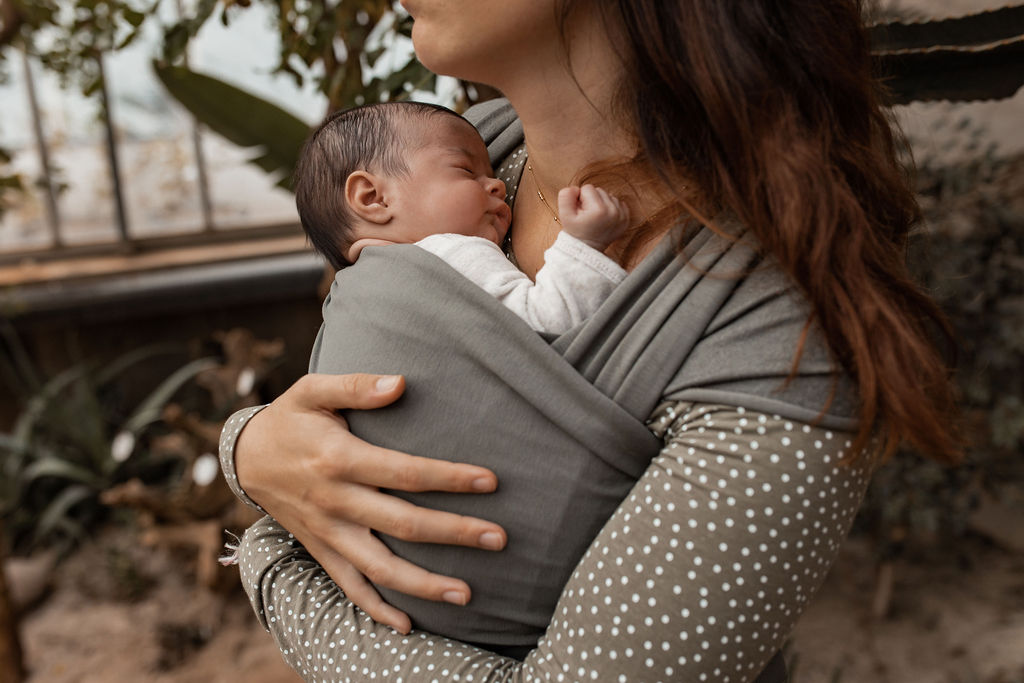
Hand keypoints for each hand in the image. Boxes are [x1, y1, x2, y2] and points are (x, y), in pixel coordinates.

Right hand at [234, 373, 507, 632]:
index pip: (405, 473)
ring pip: (380, 566)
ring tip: (466, 595)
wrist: (243, 458)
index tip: (490, 481)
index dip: (449, 478)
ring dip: (423, 584)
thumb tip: (400, 382)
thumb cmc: (290, 419)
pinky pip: (349, 586)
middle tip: (498, 538)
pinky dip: (376, 608)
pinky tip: (408, 624)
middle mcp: (335, 501)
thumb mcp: (312, 390)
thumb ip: (355, 386)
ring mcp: (327, 532)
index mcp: (339, 459)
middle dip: (453, 533)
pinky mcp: (320, 549)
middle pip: (403, 524)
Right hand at [557, 184, 630, 251]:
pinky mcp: (626, 218)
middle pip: (599, 190)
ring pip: (608, 195)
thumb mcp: (564, 215)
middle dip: (591, 200)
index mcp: (598, 210)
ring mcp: (622, 215)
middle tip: (587, 215)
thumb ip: (565, 196)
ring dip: (600, 203)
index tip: (580, 212)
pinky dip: (609, 207)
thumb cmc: (575, 232)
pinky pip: (617, 202)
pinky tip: (603, 218)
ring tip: (595, 217)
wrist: (588, 249)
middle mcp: (613, 211)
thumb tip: (576, 188)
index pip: (587, 188)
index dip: (580, 198)